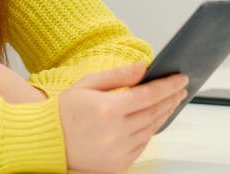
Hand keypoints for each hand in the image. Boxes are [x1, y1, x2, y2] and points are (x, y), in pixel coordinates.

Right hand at [59, 61, 187, 173]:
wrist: (48, 140)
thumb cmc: (65, 109)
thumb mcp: (88, 83)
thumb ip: (119, 75)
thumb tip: (144, 67)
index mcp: (108, 109)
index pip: (149, 95)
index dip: (168, 86)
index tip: (181, 78)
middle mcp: (115, 132)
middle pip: (154, 113)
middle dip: (170, 99)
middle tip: (180, 88)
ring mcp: (117, 151)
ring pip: (150, 130)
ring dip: (163, 115)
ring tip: (170, 102)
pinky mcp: (117, 165)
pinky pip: (141, 146)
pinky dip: (149, 132)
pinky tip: (153, 120)